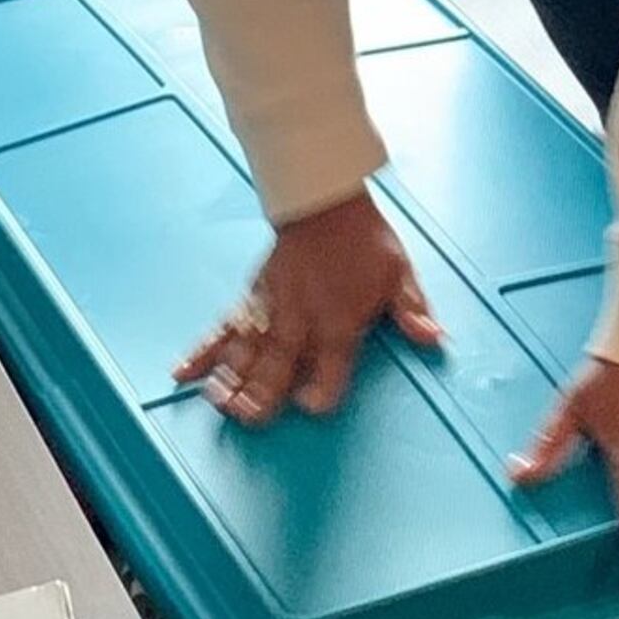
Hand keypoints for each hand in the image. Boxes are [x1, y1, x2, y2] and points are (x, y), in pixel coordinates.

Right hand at [173, 193, 440, 422]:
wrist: (324, 201)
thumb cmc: (364, 242)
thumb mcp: (399, 274)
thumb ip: (412, 311)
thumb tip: (434, 338)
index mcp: (340, 318)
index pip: (332, 360)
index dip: (323, 385)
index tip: (311, 406)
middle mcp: (301, 318)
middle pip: (281, 360)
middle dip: (265, 390)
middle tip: (251, 417)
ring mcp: (271, 309)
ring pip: (247, 349)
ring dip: (231, 377)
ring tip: (217, 403)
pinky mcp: (251, 299)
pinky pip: (223, 328)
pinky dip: (202, 351)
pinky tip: (184, 372)